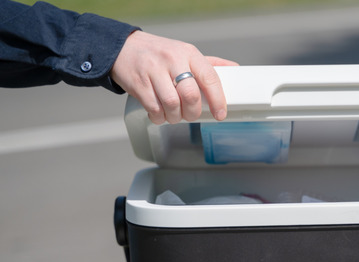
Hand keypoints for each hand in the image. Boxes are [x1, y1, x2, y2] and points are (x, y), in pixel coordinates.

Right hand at [110, 30, 237, 123]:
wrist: (123, 47)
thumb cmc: (159, 54)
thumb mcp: (185, 53)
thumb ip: (209, 64)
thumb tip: (234, 69)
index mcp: (188, 53)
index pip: (210, 77)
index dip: (218, 99)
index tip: (220, 114)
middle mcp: (172, 61)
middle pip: (190, 96)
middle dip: (193, 113)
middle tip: (190, 115)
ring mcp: (154, 71)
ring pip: (172, 105)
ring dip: (175, 117)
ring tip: (174, 115)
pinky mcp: (139, 83)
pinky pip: (154, 109)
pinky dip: (160, 118)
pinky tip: (160, 115)